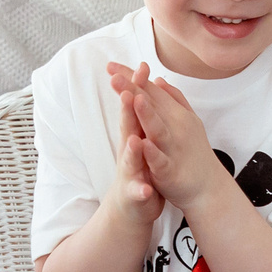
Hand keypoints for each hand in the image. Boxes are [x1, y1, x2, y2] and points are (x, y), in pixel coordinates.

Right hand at [103, 61, 166, 226]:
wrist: (131, 205)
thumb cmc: (139, 167)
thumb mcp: (141, 136)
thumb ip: (140, 115)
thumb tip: (140, 88)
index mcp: (134, 135)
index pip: (134, 108)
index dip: (137, 88)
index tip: (141, 66)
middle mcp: (128, 151)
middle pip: (126, 127)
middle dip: (127, 111)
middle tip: (128, 92)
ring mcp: (130, 172)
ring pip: (129, 160)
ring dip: (131, 150)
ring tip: (135, 140)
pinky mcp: (134, 194)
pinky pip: (137, 192)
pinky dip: (140, 189)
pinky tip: (145, 188)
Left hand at [123, 70, 232, 216]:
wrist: (208, 187)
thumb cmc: (192, 152)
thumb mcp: (185, 120)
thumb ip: (172, 99)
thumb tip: (158, 79)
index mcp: (173, 114)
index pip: (149, 91)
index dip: (131, 78)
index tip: (110, 66)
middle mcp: (175, 126)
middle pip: (152, 105)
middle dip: (133, 89)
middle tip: (114, 75)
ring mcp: (173, 148)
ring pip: (158, 128)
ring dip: (146, 114)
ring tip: (134, 99)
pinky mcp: (171, 170)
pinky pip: (160, 160)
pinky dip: (152, 152)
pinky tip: (142, 144)